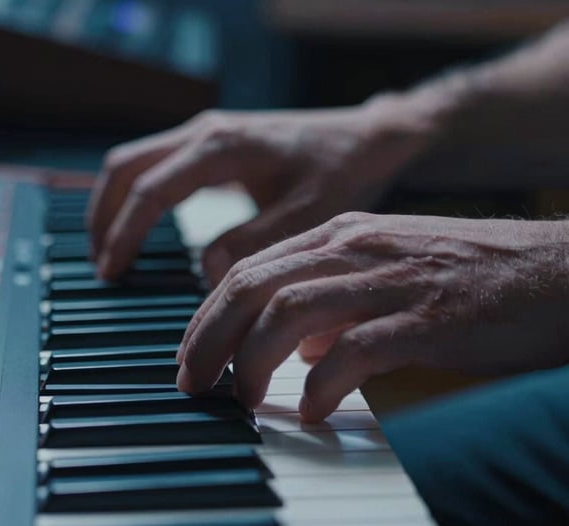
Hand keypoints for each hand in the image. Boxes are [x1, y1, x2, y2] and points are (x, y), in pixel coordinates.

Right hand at [87, 104, 430, 282]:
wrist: (365, 138)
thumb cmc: (341, 173)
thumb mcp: (306, 215)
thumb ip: (253, 242)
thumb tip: (206, 270)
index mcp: (222, 147)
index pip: (151, 191)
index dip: (125, 234)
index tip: (112, 273)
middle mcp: (205, 132)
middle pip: (125, 167)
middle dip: (104, 216)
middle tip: (102, 265)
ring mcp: (205, 133)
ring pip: (133, 162)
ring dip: (114, 204)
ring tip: (111, 251)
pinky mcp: (210, 143)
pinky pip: (154, 165)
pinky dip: (135, 196)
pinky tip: (141, 228)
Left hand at [176, 212, 568, 420]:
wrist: (558, 271)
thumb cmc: (471, 275)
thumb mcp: (388, 270)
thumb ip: (336, 299)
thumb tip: (296, 344)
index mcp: (340, 235)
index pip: (248, 271)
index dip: (206, 317)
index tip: (190, 356)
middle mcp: (355, 248)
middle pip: (251, 288)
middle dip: (207, 339)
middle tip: (192, 383)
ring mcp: (390, 280)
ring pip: (288, 313)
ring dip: (251, 362)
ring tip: (243, 400)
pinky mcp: (428, 318)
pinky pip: (354, 350)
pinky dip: (321, 384)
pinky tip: (313, 410)